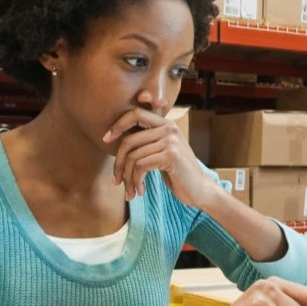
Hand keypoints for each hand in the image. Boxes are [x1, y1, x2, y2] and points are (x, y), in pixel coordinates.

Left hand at [103, 108, 218, 207]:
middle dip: (118, 163)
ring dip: (128, 178)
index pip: (135, 114)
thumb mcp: (161, 152)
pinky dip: (136, 181)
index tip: (106, 140)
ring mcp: (171, 141)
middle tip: (116, 180)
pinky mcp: (171, 155)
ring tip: (130, 191)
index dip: (118, 125)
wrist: (200, 189)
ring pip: (133, 157)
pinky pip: (141, 166)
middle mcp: (169, 128)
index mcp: (165, 124)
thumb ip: (147, 142)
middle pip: (129, 140)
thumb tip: (118, 138)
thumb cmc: (177, 173)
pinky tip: (141, 191)